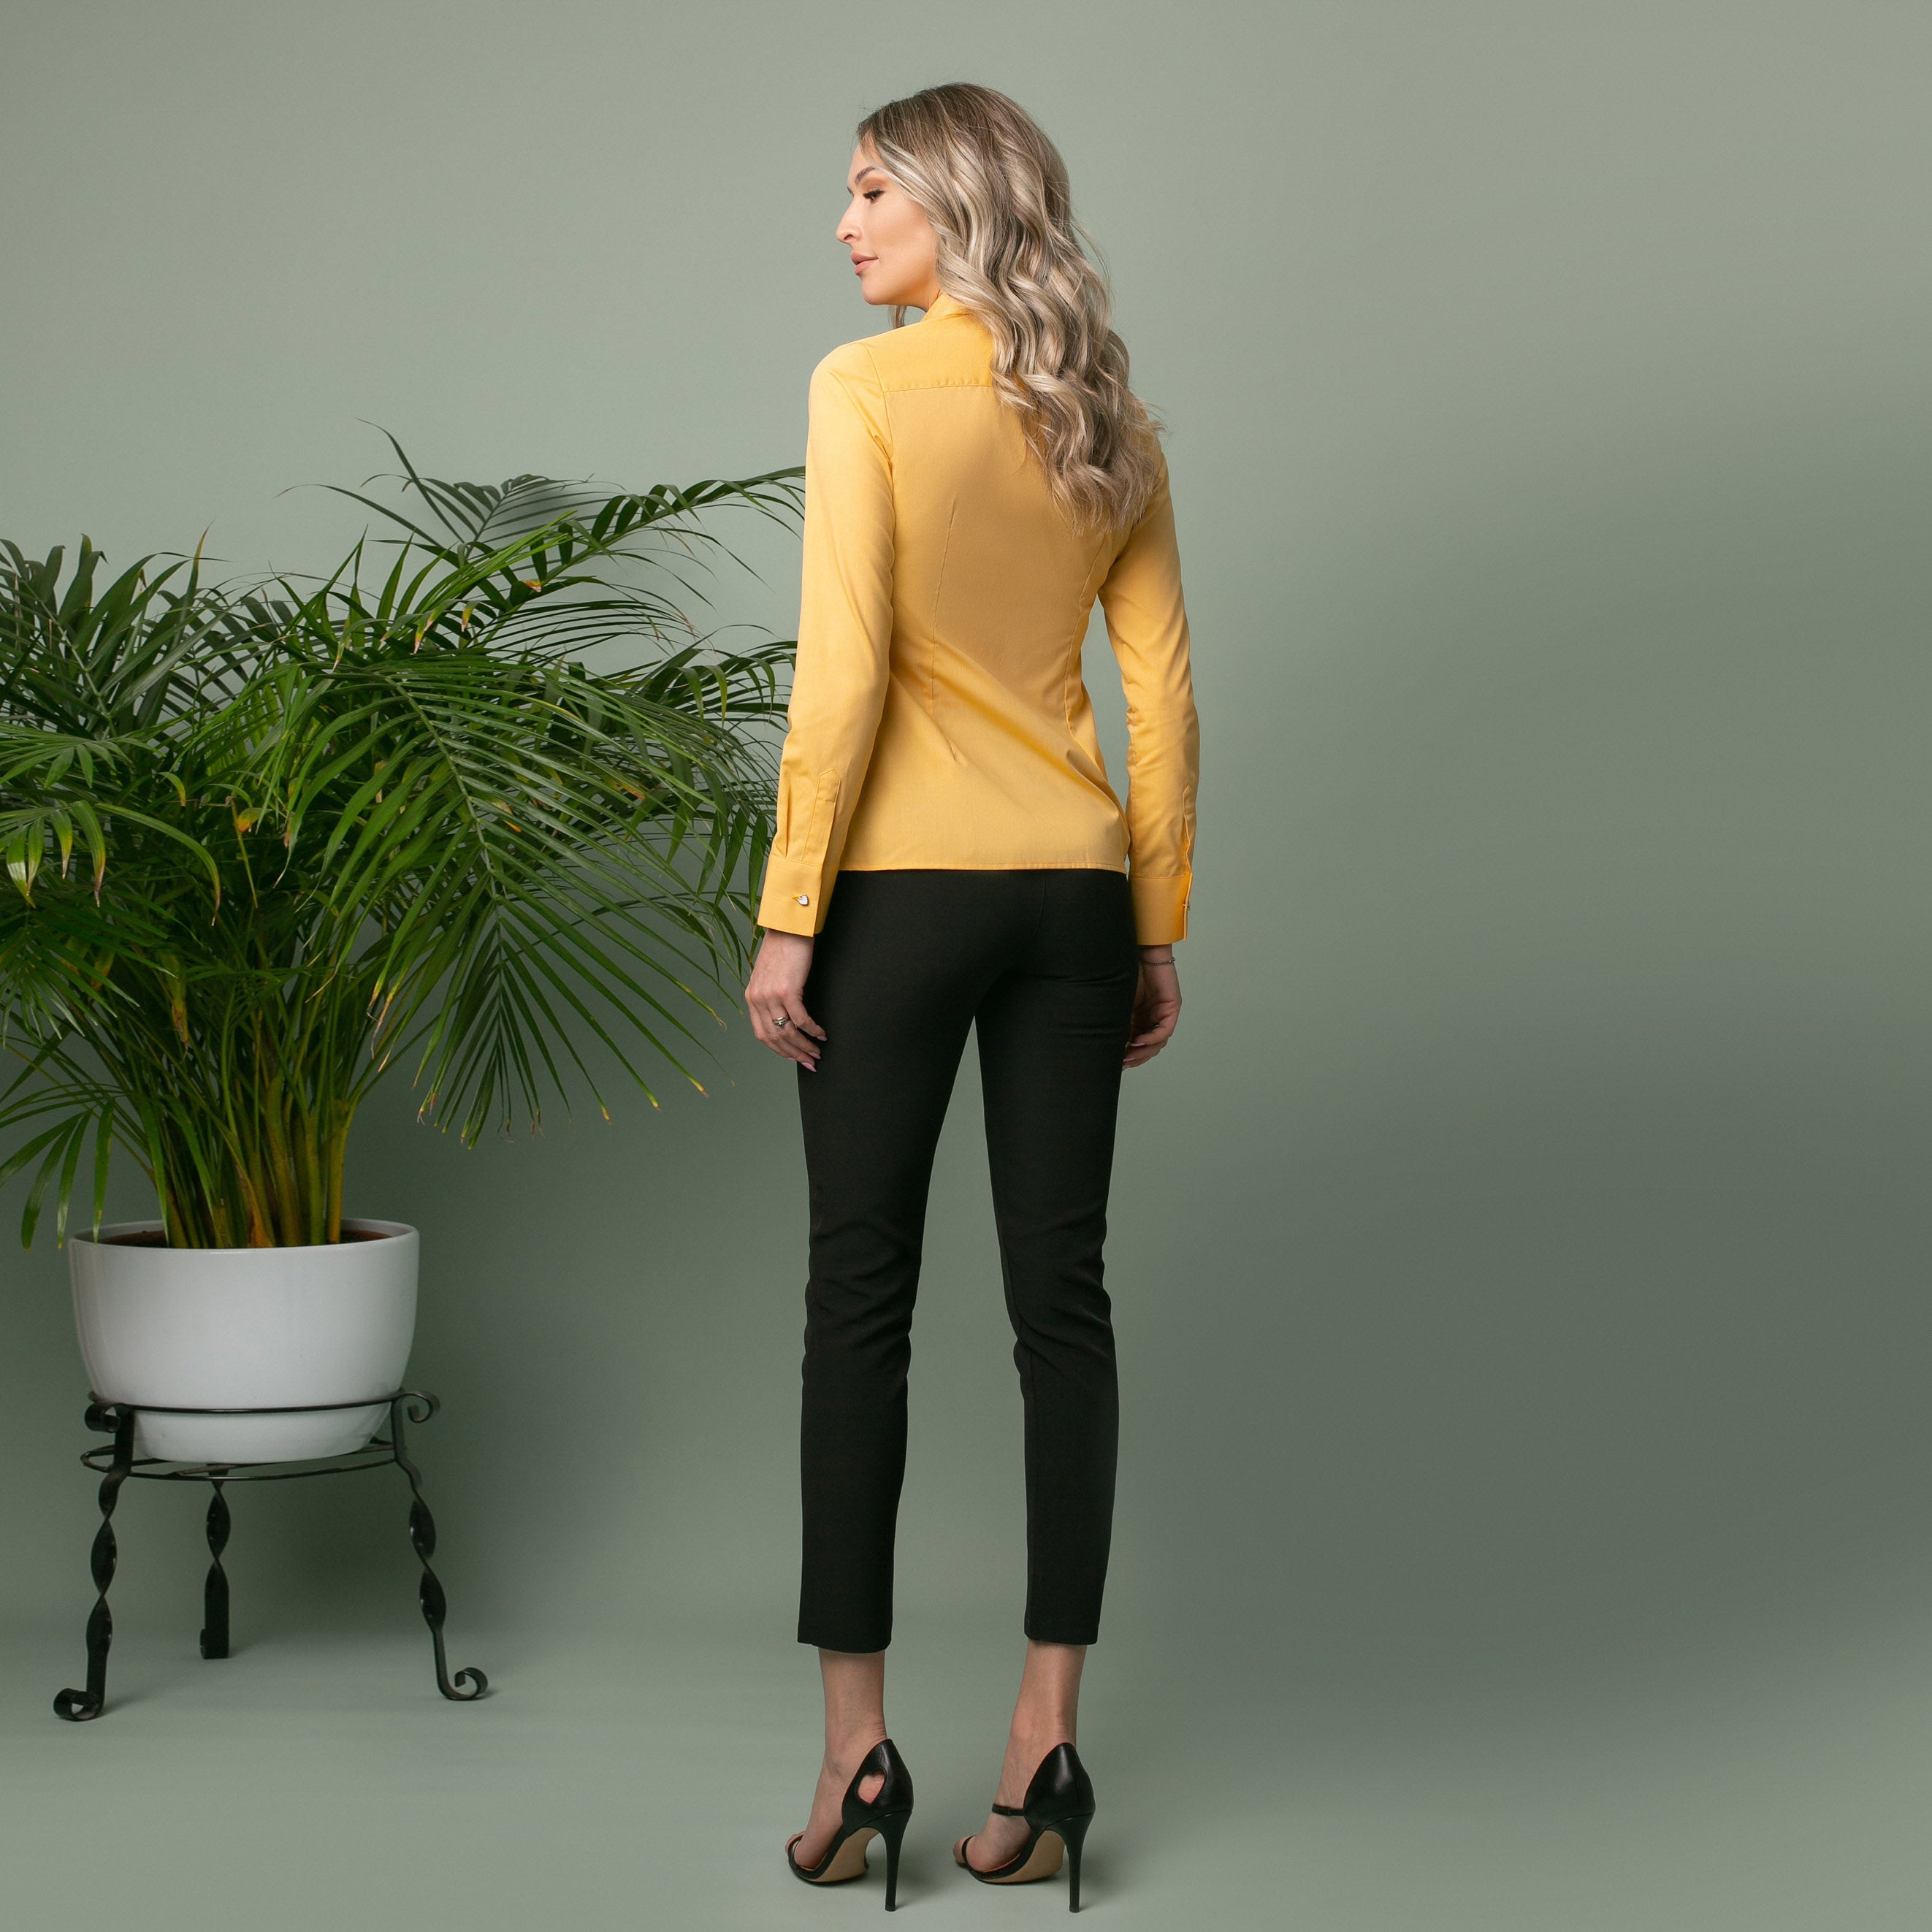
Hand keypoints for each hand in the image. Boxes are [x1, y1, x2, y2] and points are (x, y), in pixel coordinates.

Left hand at [746, 929, 826, 1068]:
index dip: (780, 1051)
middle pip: (775, 1038)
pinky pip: (801, 1019)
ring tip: (817, 1052)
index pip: (762, 1035)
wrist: (788, 928)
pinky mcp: (788, 990)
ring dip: (804, 1045)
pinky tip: (821, 1033)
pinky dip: (812, 1029)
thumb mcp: (768, 976)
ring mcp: (771, 995)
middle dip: (794, 1053)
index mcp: (752, 998)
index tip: (795, 1058)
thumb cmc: (782, 950)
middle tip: (810, 1062)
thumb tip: (783, 1018)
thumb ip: (770, 996)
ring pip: (788, 1032)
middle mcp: (758, 999)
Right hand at [1124, 951, 1180, 1067]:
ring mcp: (1163, 1013)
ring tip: (1129, 1054)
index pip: (1138, 1044)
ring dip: (1144, 1051)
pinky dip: (1152, 1038)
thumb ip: (1117, 1022)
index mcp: (1140, 1017)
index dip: (1129, 1056)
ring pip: (1158, 1042)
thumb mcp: (1118, 1004)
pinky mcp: (1171, 1007)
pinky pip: (1164, 1030)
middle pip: (1150, 1047)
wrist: (1138, 952)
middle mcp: (1153, 1017)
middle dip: (1137, 1058)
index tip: (1117, 1064)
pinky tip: (1138, 1041)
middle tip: (1124, 1063)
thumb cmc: (1125, 971)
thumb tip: (1104, 1043)